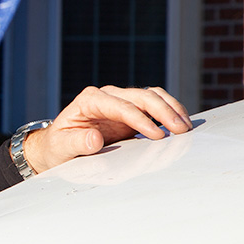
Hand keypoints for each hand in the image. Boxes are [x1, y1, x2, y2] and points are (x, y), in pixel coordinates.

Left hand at [22, 86, 191, 173]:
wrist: (58, 145)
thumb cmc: (58, 146)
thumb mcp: (61, 147)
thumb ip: (77, 143)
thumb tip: (95, 139)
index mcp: (89, 100)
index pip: (120, 106)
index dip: (140, 119)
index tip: (156, 135)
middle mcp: (107, 96)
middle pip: (141, 96)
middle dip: (163, 111)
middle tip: (180, 130)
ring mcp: (121, 101)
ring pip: (151, 96)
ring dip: (171, 109)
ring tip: (185, 127)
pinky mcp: (131, 111)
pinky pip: (154, 104)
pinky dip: (169, 111)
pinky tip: (180, 124)